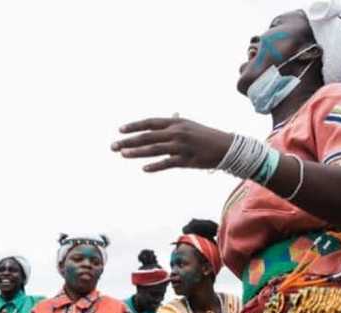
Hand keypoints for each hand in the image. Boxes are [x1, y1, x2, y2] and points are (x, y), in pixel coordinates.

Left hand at [111, 117, 233, 172]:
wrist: (226, 147)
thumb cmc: (207, 136)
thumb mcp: (190, 125)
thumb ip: (177, 122)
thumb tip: (171, 115)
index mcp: (176, 122)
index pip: (150, 123)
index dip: (134, 126)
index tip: (120, 130)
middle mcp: (177, 132)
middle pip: (147, 136)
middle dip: (128, 141)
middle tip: (113, 146)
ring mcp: (181, 147)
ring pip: (154, 149)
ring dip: (136, 152)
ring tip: (123, 155)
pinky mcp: (187, 160)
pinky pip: (168, 163)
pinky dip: (156, 166)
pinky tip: (144, 168)